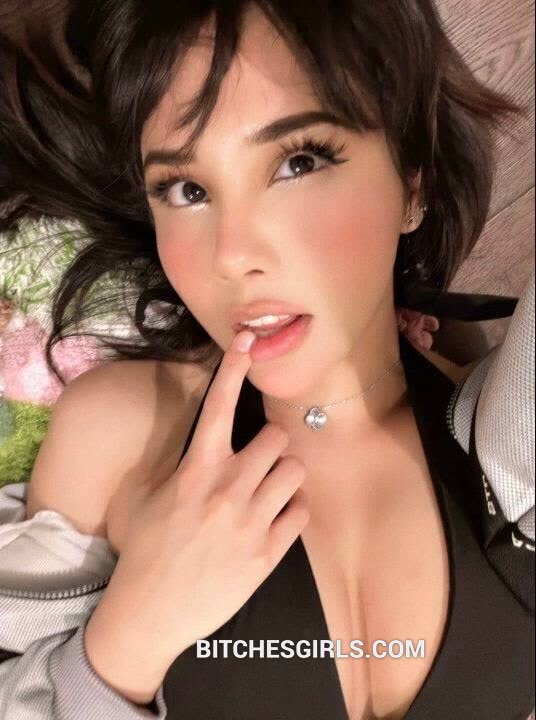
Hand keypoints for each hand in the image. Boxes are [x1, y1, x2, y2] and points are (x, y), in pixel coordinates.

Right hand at [103, 329, 309, 665]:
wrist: (150, 612)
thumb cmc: (146, 549)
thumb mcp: (153, 496)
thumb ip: (184, 464)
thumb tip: (210, 438)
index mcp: (196, 471)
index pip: (218, 406)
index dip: (233, 368)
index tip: (246, 340)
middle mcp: (227, 489)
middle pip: (277, 437)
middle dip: (273, 444)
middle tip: (261, 460)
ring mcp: (250, 522)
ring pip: (294, 471)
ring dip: (285, 475)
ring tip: (269, 489)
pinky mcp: (267, 553)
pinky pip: (301, 512)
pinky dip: (292, 510)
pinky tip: (274, 519)